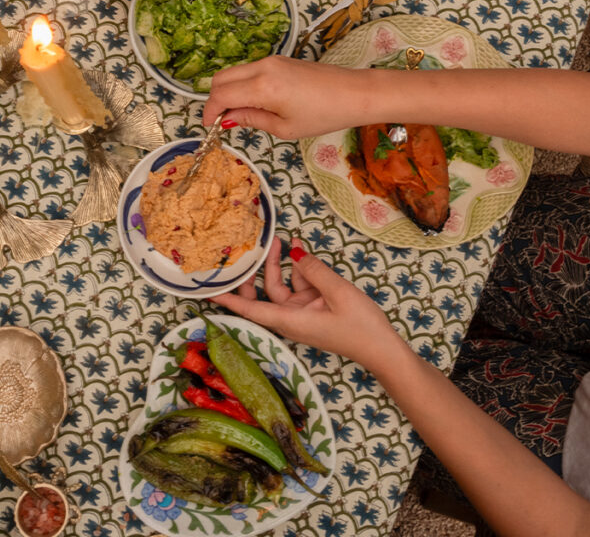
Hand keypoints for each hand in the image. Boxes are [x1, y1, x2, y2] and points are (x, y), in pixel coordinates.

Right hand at [203, 56, 361, 138]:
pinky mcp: (280, 60)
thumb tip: (227, 119)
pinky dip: (243, 85)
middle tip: (222, 121)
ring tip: (240, 114)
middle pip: (221, 78)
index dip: (209, 112)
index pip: (221, 95)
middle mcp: (262, 68)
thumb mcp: (284, 127)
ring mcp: (271, 60)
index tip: (210, 127)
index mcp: (262, 86)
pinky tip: (254, 103)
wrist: (354, 94)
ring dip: (229, 91)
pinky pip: (249, 70)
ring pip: (234, 72)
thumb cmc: (324, 114)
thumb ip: (251, 119)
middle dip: (215, 99)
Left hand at [212, 238, 396, 370]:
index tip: (207, 292)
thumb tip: (296, 254)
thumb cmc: (360, 326)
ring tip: (281, 240)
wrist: (383, 349)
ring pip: (281, 285)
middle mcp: (291, 318)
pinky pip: (300, 285)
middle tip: (248, 249)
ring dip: (283, 264)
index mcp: (290, 321)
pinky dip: (301, 269)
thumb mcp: (338, 292)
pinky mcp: (314, 309)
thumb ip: (314, 270)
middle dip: (255, 272)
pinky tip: (302, 251)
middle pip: (263, 294)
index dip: (227, 300)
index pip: (250, 309)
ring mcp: (302, 313)